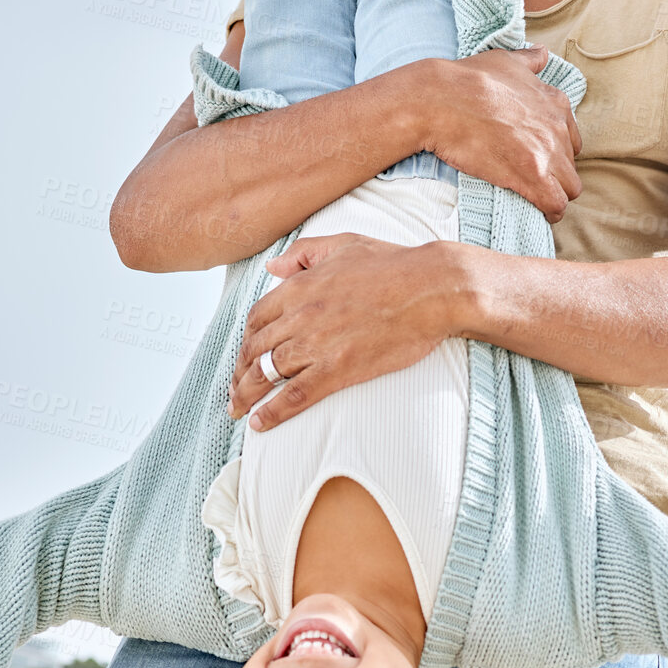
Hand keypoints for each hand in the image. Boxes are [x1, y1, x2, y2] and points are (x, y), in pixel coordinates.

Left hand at [229, 233, 451, 428]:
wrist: (431, 288)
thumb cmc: (394, 265)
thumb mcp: (343, 244)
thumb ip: (303, 253)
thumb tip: (273, 267)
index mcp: (300, 287)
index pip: (256, 318)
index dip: (245, 340)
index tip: (245, 355)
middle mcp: (300, 316)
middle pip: (255, 349)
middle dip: (239, 372)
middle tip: (236, 390)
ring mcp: (317, 344)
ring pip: (267, 374)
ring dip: (247, 395)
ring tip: (238, 410)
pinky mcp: (338, 369)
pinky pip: (295, 396)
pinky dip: (272, 413)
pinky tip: (259, 423)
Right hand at [419, 51, 582, 222]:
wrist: (443, 100)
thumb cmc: (468, 80)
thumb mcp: (505, 60)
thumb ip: (528, 61)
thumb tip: (541, 54)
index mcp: (555, 103)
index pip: (571, 138)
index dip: (554, 152)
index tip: (536, 159)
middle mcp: (558, 127)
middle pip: (571, 165)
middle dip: (555, 175)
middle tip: (532, 181)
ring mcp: (548, 153)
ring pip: (570, 187)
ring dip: (555, 194)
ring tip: (535, 200)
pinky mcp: (534, 176)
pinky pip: (556, 204)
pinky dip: (550, 211)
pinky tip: (539, 212)